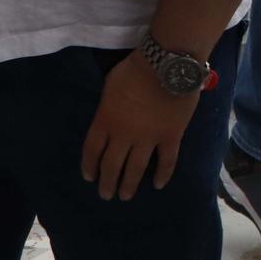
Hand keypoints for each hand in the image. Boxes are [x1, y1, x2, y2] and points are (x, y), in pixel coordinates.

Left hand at [80, 51, 200, 200]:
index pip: (92, 150)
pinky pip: (167, 160)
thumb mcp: (110, 85)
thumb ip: (108, 105)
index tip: (89, 177)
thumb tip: (109, 114)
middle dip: (107, 182)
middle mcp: (124, 135)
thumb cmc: (135, 68)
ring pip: (136, 168)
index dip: (89, 166)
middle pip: (112, 165)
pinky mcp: (171, 136)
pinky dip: (163, 174)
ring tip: (125, 196)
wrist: (166, 64)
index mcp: (106, 121)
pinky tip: (159, 185)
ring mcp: (148, 138)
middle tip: (106, 195)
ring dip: (129, 184)